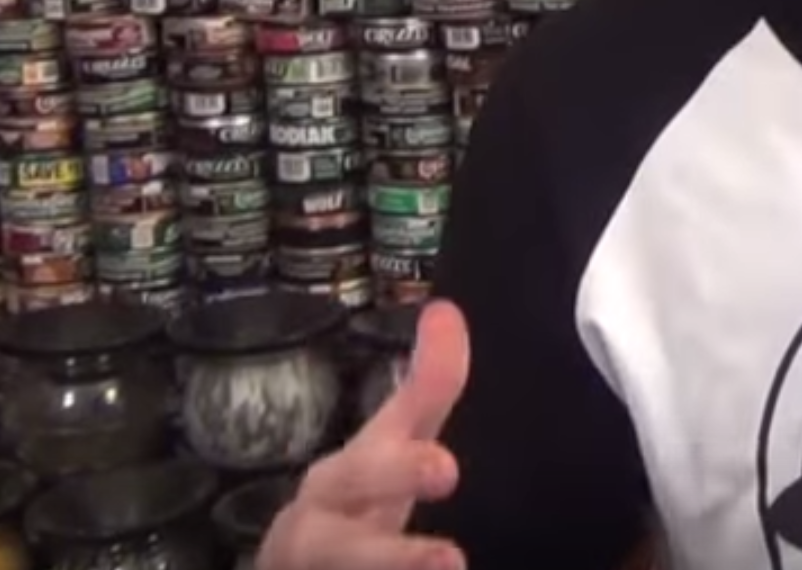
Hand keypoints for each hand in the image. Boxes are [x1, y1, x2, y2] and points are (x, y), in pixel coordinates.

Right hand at [260, 299, 472, 569]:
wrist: (299, 563)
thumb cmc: (353, 498)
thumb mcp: (391, 441)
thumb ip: (427, 385)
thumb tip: (446, 310)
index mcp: (339, 482)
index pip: (364, 469)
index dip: (402, 469)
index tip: (447, 471)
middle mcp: (316, 531)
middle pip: (339, 545)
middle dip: (389, 551)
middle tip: (450, 555)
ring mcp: (314, 564)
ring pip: (339, 567)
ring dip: (391, 569)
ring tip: (451, 567)